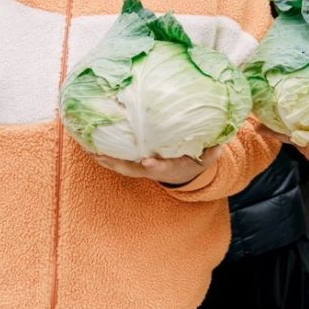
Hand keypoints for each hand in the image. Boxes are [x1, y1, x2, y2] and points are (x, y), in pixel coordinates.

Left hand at [93, 145, 222, 185]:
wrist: (187, 171)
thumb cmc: (198, 159)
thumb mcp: (210, 155)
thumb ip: (213, 148)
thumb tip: (222, 137)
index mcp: (170, 167)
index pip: (162, 167)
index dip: (155, 165)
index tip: (148, 160)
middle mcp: (152, 168)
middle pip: (132, 169)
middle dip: (116, 163)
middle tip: (100, 155)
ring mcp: (142, 167)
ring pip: (120, 165)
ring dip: (104, 159)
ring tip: (87, 148)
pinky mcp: (135, 162)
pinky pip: (117, 158)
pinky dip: (104, 153)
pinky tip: (90, 143)